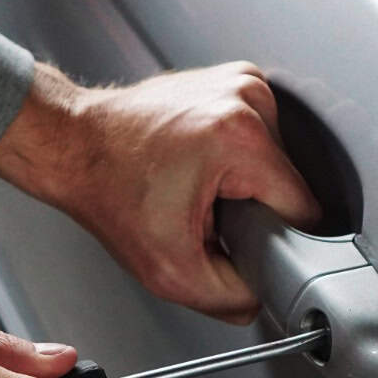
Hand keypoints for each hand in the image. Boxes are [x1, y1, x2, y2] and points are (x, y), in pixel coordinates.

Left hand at [0, 61, 320, 322]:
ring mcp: (242, 82)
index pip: (304, 209)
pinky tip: (201, 164)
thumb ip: (231, 298)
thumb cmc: (108, 191)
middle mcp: (247, 98)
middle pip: (289, 184)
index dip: (276, 238)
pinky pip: (260, 138)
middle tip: (206, 213)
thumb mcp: (171, 271)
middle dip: (255, 209)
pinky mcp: (234, 79)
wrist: (74, 145)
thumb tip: (264, 297)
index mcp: (240, 138)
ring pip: (277, 162)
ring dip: (246, 183)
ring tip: (200, 186)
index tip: (238, 238)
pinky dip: (237, 158)